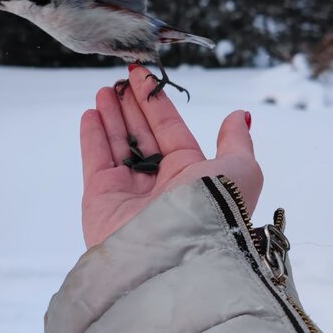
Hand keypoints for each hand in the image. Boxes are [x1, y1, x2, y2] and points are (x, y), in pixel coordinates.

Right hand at [80, 65, 263, 247]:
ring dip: (112, 116)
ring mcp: (129, 193)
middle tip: (122, 79)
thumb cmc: (215, 210)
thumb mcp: (240, 170)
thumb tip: (241, 116)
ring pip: (118, 145)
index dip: (158, 103)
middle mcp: (161, 185)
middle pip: (143, 136)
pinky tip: (91, 113)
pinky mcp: (101, 201)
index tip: (144, 76)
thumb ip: (236, 141)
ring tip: (105, 90)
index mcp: (193, 176)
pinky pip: (96, 161)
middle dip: (133, 107)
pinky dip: (92, 136)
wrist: (176, 256)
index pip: (171, 131)